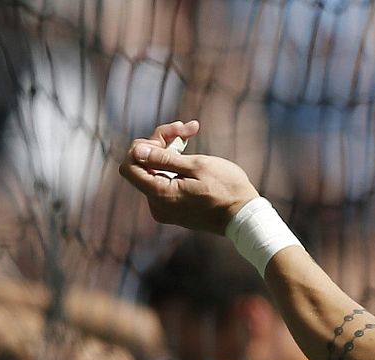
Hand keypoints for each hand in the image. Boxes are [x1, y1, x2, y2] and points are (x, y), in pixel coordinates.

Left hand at [118, 120, 259, 234]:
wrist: (245, 217)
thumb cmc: (227, 189)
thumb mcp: (197, 166)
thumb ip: (164, 158)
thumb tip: (137, 150)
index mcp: (161, 194)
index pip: (129, 166)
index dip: (141, 147)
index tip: (166, 139)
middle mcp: (157, 205)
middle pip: (143, 166)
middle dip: (160, 142)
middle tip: (186, 128)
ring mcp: (165, 209)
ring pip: (154, 171)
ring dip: (169, 150)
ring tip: (190, 131)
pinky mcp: (173, 209)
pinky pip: (164, 181)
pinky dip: (174, 165)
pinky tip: (188, 152)